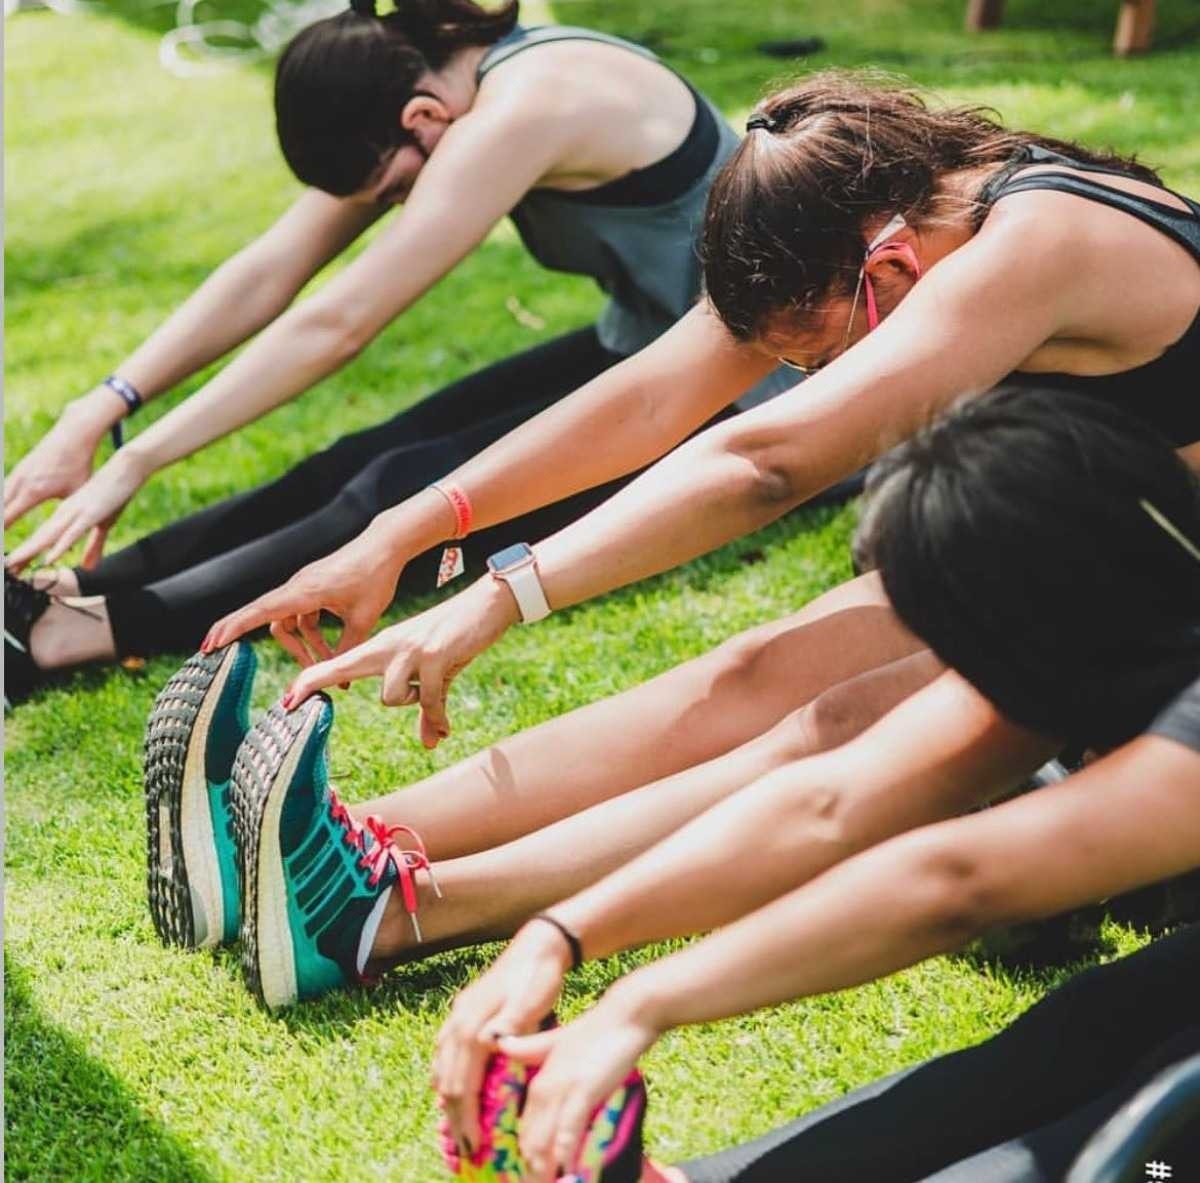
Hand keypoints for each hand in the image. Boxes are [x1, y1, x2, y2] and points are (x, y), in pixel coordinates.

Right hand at [4, 394, 114, 532]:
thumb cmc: (80, 466)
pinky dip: (0, 504)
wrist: (74, 435)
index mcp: (33, 492)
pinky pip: (2, 491)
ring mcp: (16, 475)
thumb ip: (70, 516)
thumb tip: (75, 544)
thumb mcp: (77, 494)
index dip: (0, 535)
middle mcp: (19, 484)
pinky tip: (3, 512)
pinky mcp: (18, 471)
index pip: (7, 519)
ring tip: (1, 532)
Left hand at [5, 448, 146, 572]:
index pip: (41, 537)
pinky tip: (49, 558)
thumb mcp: (105, 524)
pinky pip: (71, 533)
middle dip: (21, 556)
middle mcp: (64, 513)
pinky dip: (59, 546)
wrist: (125, 467)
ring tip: (13, 564)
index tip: (13, 566)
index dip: (26, 553)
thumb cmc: (115, 493)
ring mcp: (75, 513)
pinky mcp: (89, 514)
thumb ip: (94, 546)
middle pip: (38, 538)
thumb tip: (87, 567)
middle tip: (7, 570)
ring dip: (29, 551)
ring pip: (47, 536)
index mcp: (65, 514)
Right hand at [203, 526, 408, 664]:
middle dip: (288, 652)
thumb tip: (334, 674)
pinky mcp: (313, 588)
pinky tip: (332, 649)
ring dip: (307, 647)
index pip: (261, 611)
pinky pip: (303, 616)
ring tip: (329, 667)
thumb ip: (346, 647)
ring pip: (292, 623)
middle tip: (301, 681)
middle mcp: (298, 587)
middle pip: (275, 624)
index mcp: (305, 591)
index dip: (234, 628)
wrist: (385, 546)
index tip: (211, 644)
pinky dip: (314, 635)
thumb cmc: (375, 577)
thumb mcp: (364, 619)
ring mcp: (304, 586)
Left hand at [282, 574, 518, 747]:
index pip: (340, 662)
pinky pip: (427, 699)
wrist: (485, 604)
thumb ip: (429, 707)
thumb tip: (432, 741)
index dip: (312, 680)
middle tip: (288, 703)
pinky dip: (435, 717)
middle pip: (343, 666)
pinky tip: (443, 727)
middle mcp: (390, 646)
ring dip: (411, 702)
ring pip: (390, 695)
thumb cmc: (457, 636)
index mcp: (384, 646)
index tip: (288, 699)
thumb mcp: (438, 674)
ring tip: (429, 696)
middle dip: (314, 682)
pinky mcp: (434, 656)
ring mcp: (410, 650)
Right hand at [433, 920, 572, 1156]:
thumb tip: (490, 1044)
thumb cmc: (537, 977)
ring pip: (441, 1068)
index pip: (462, 1082)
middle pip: (447, 1080)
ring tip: (458, 1128)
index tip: (474, 1145)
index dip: (466, 1117)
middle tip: (465, 1148)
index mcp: (473, 1024)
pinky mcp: (462, 1015)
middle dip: (454, 1118)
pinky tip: (453, 1091)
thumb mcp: (531, 1000)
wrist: (537, 946)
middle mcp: (458, 1022)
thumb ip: (511, 1023)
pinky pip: (444, 1055)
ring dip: (448, 1101)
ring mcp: (457, 1017)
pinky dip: (446, 1078)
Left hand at [498, 982, 661, 1182]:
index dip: (525, 1158)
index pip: (524, 1130)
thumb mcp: (558, 1043)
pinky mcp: (583, 1091)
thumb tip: (501, 1046)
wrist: (624, 1014)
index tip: (529, 1177)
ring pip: (543, 1142)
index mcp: (538, 1081)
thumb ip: (530, 1049)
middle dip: (532, 1171)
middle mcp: (544, 1088)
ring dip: (544, 1171)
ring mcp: (562, 1090)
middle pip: (530, 1142)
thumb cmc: (596, 1031)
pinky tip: (567, 1172)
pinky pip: (568, 1130)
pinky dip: (565, 1153)